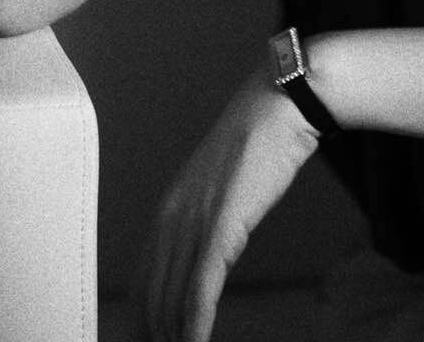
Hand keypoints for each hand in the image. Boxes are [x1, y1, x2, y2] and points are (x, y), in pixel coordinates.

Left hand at [137, 66, 318, 341]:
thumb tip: (212, 246)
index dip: (142, 315)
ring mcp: (196, 219)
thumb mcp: (225, 181)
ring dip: (174, 333)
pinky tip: (195, 341)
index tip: (145, 339)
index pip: (144, 276)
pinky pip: (202, 283)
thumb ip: (212, 213)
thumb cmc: (260, 136)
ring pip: (173, 294)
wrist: (280, 104)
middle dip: (153, 330)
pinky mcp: (222, 222)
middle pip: (152, 292)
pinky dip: (196, 319)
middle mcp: (174, 214)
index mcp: (170, 205)